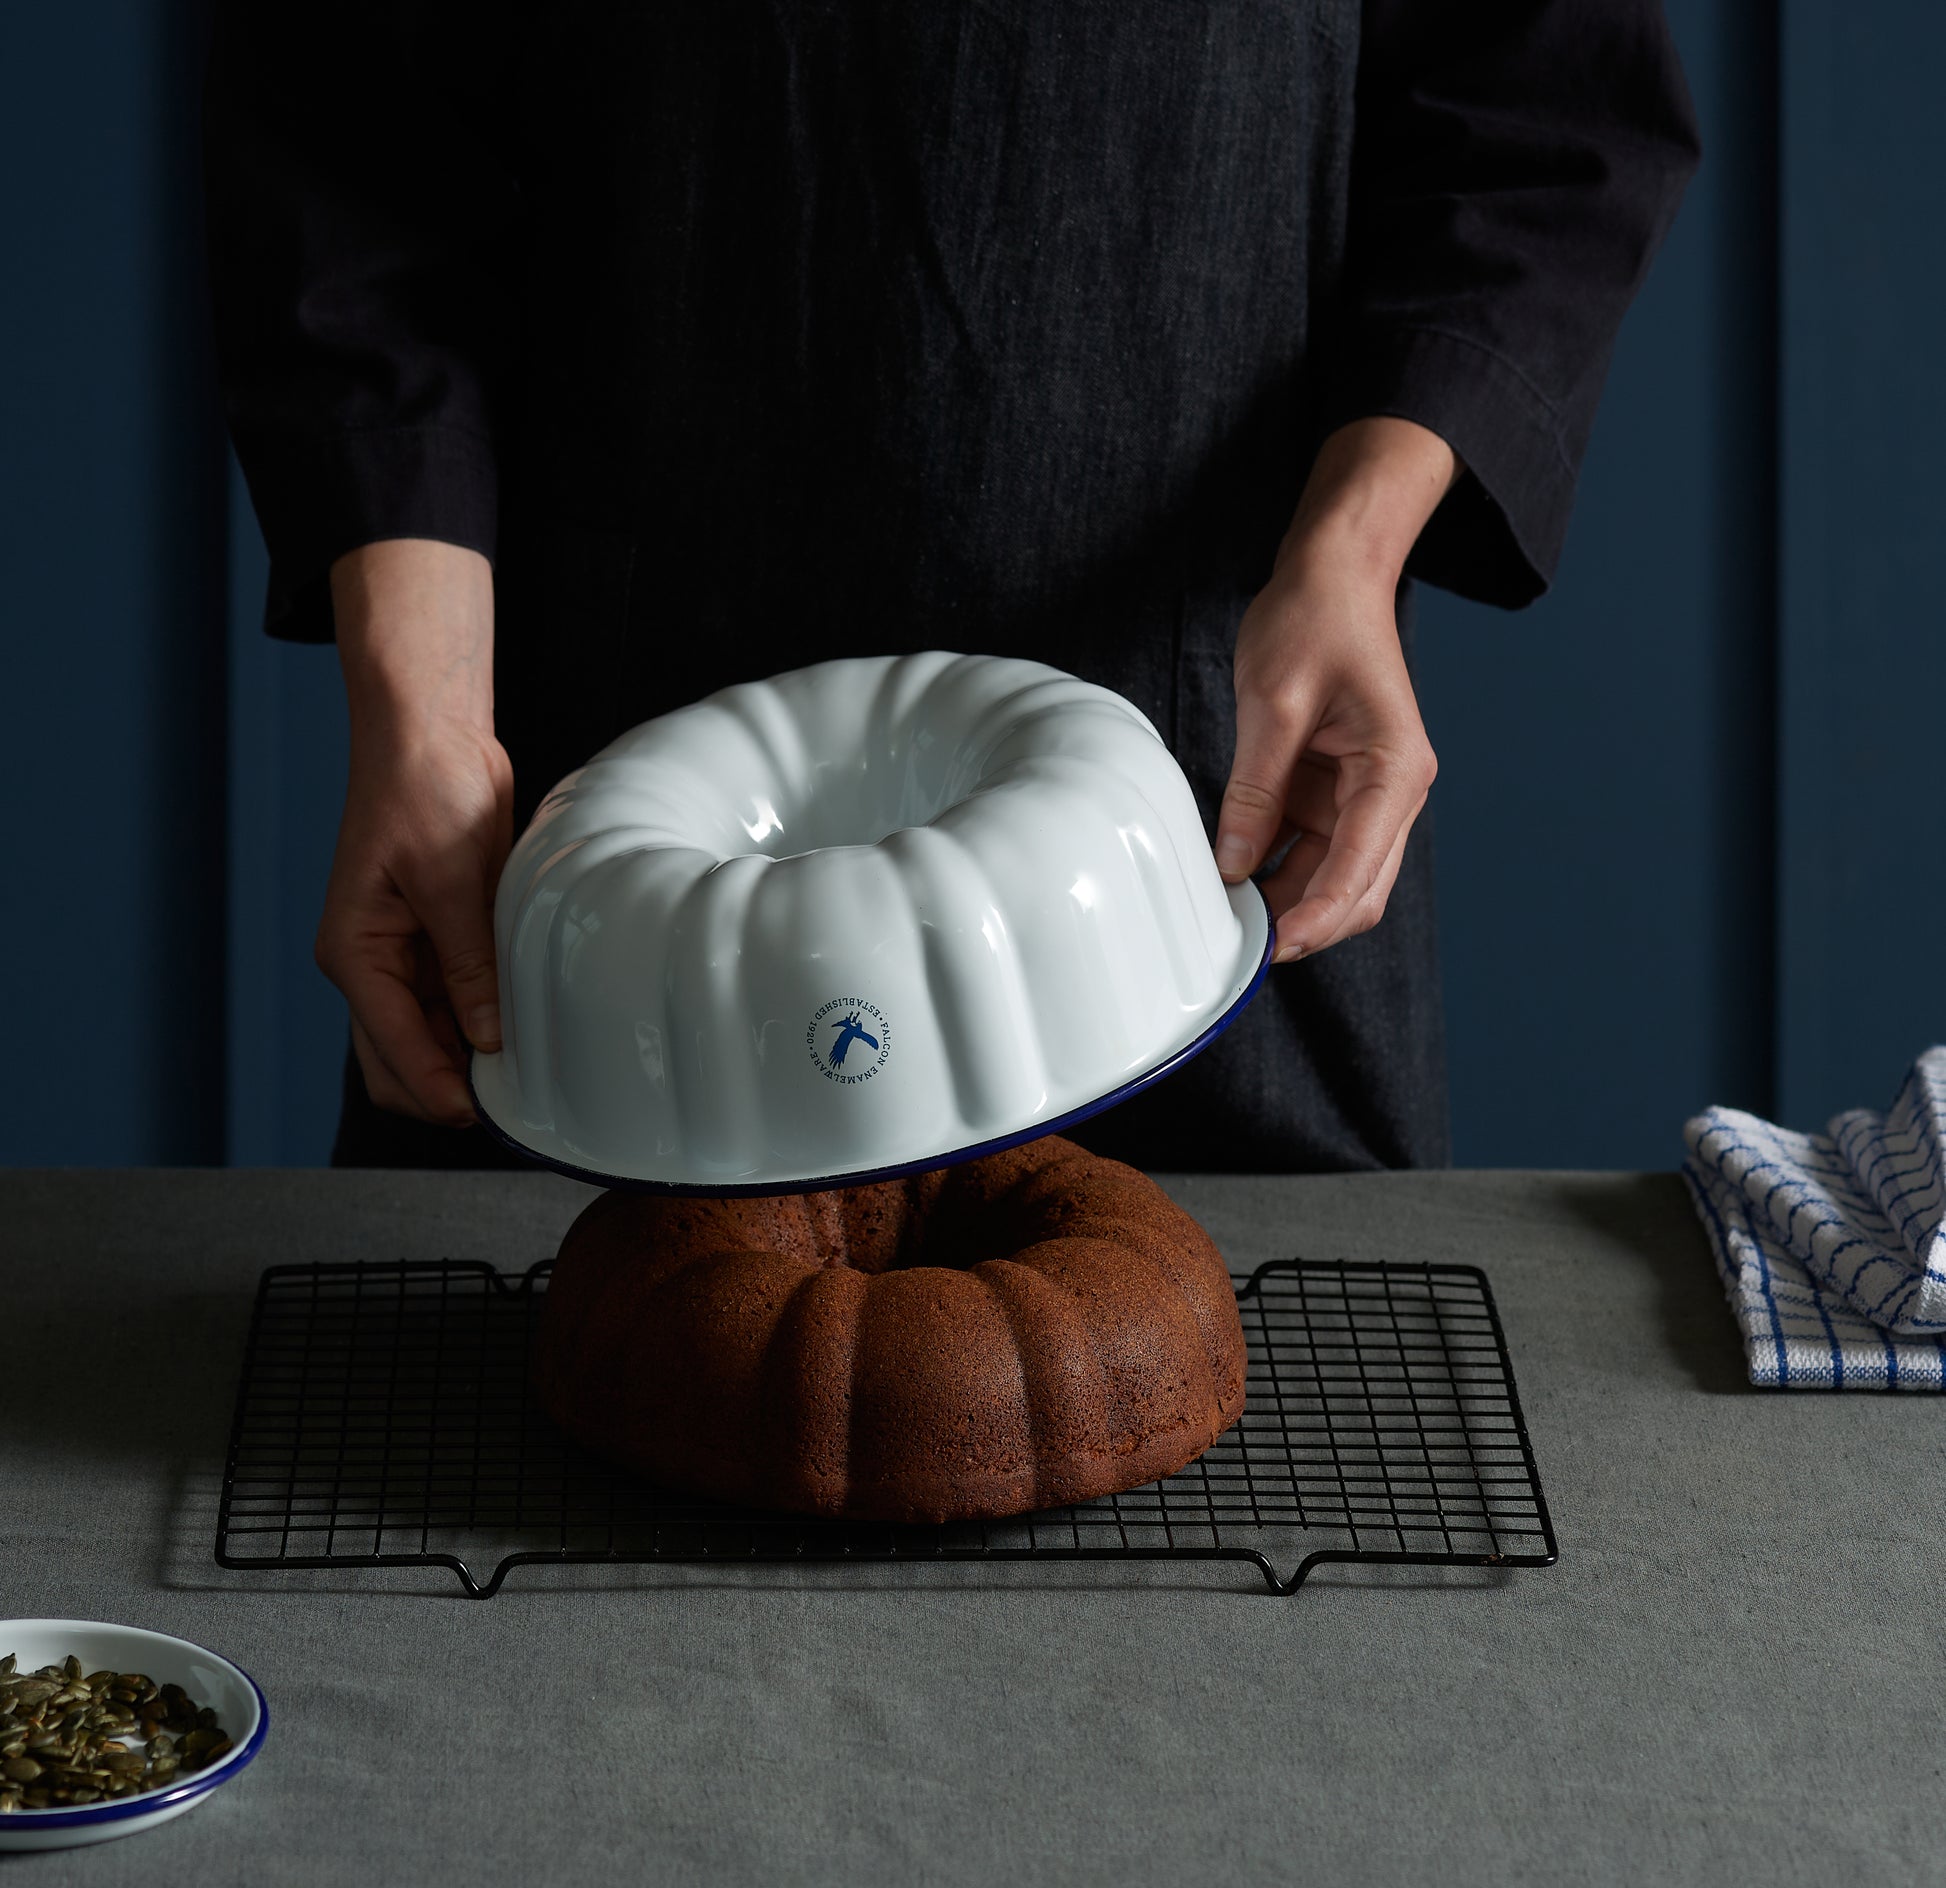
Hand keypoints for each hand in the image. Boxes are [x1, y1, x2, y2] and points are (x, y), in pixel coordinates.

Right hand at [316, 539, 511, 1124]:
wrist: (432, 738)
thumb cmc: (422, 790)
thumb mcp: (450, 879)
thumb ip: (468, 963)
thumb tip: (487, 1036)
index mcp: (354, 952)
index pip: (390, 1046)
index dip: (434, 1088)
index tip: (478, 1116)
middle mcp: (371, 963)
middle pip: (397, 1058)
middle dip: (443, 1088)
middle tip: (506, 1109)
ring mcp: (403, 956)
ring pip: (427, 1037)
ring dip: (464, 1059)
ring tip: (522, 1080)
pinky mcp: (437, 942)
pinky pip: (453, 1002)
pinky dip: (478, 1023)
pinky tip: (518, 1033)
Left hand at [1215, 418, 1458, 962]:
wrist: (1332, 573)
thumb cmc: (1315, 619)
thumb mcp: (1272, 705)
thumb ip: (1255, 791)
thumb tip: (1234, 865)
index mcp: (1396, 771)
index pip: (1359, 869)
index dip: (1314, 919)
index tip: (1271, 950)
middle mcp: (1392, 793)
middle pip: (1356, 890)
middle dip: (1303, 924)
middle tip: (1240, 951)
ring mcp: (1364, 796)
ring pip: (1332, 878)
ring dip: (1285, 902)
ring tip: (1226, 921)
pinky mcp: (1334, 792)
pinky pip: (1309, 850)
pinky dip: (1276, 870)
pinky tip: (1232, 882)